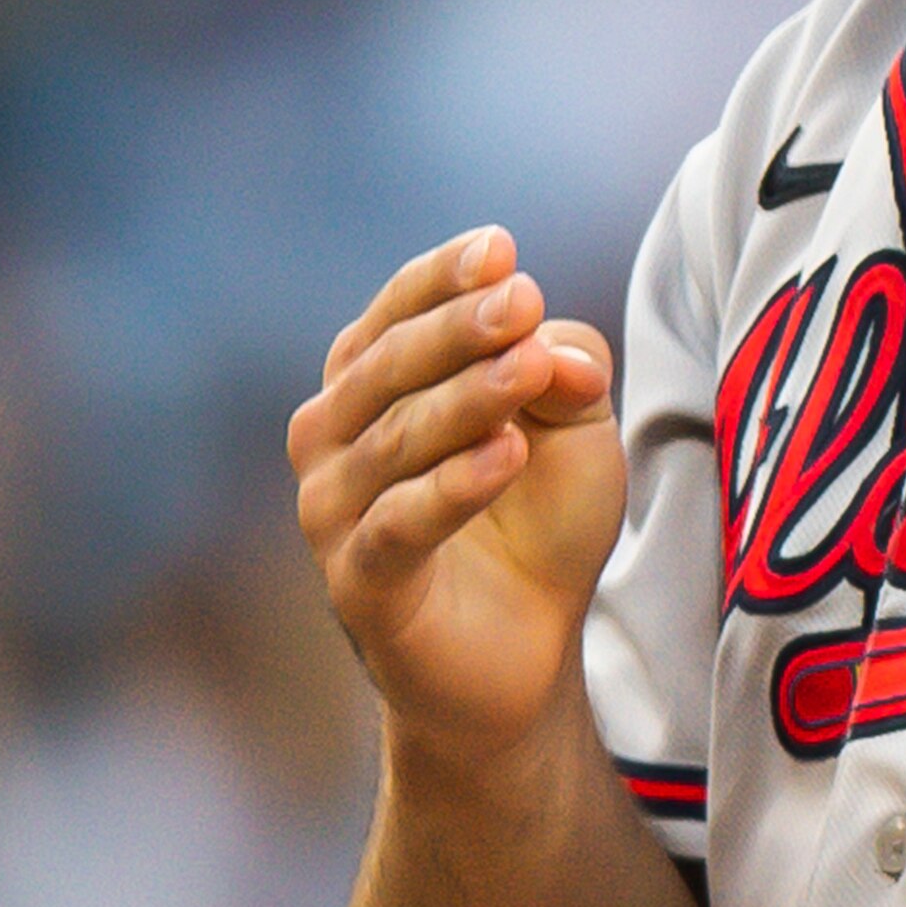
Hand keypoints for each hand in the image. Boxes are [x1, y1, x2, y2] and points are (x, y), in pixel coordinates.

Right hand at [288, 228, 622, 760]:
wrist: (526, 658)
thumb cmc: (535, 526)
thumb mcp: (573, 430)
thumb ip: (564, 369)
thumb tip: (552, 339)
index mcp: (369, 388)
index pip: (393, 315)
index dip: (441, 279)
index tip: (501, 248)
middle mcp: (332, 441)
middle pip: (387, 369)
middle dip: (458, 329)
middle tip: (521, 300)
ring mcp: (335, 515)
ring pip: (394, 441)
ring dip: (466, 400)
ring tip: (530, 370)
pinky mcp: (359, 585)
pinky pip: (399, 526)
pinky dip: (451, 488)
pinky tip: (506, 456)